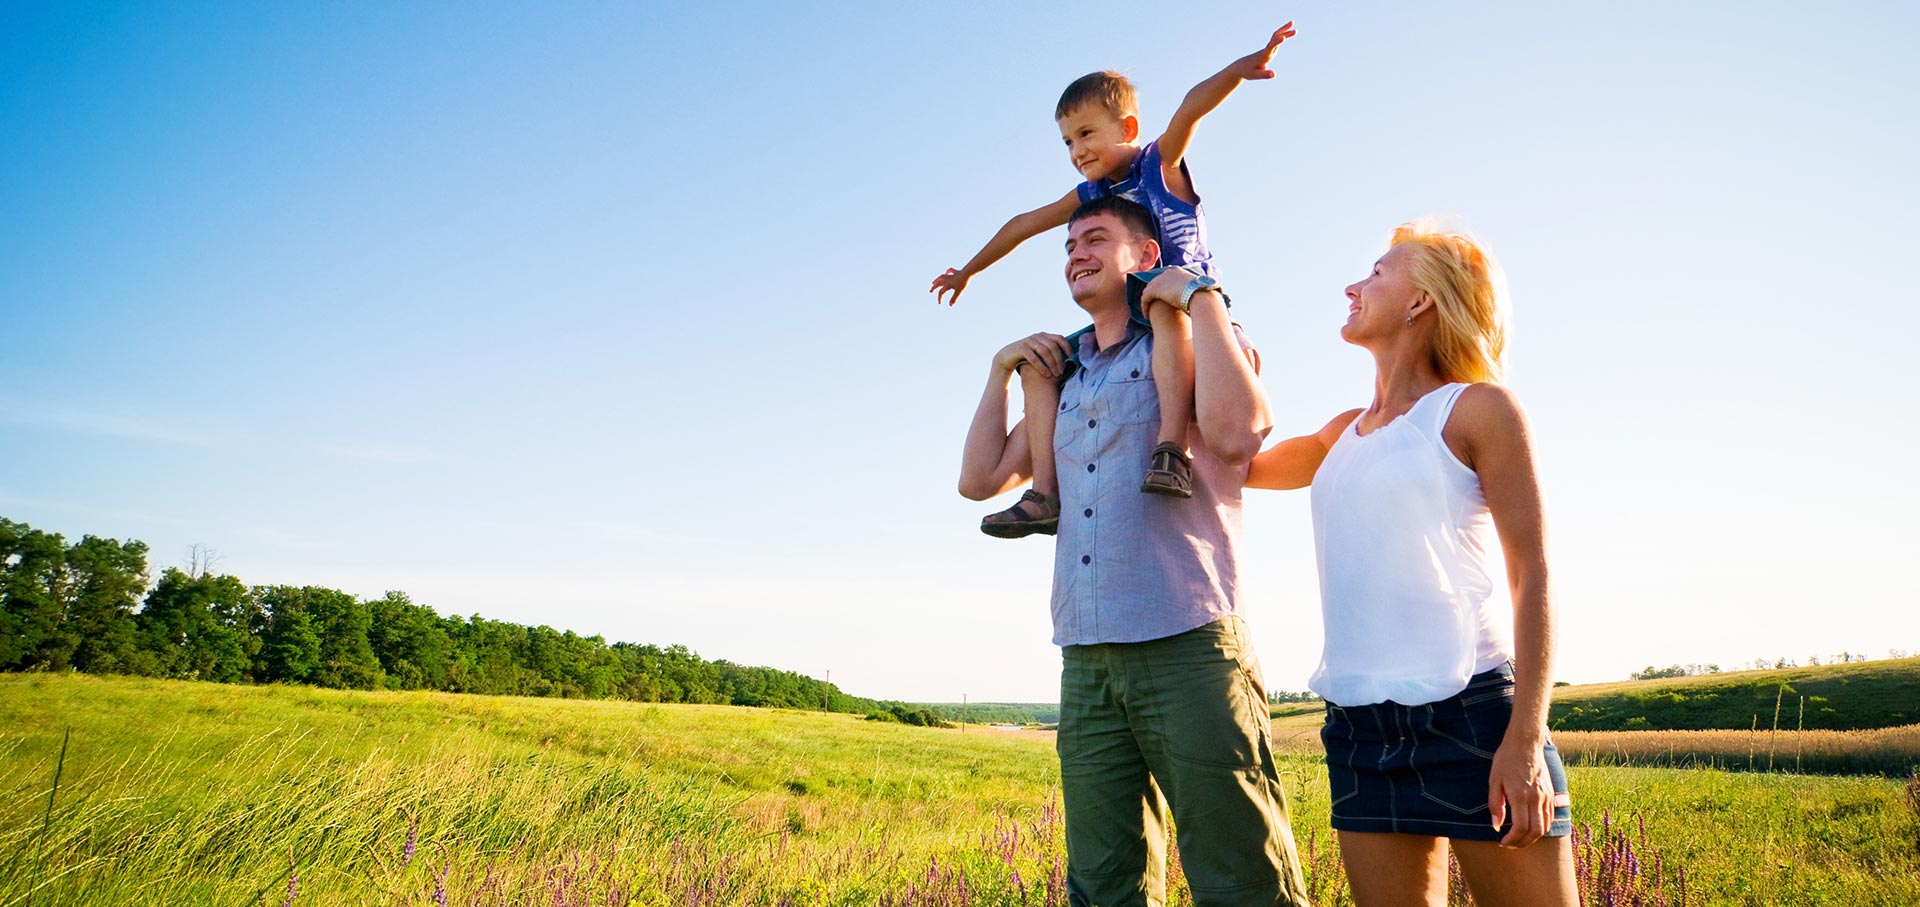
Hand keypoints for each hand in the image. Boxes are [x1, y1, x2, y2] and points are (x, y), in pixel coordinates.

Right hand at [931, 267, 971, 305]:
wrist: (968, 272)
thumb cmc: (963, 282)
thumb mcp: (959, 291)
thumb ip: (954, 298)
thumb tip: (950, 305)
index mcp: (947, 284)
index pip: (941, 292)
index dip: (939, 298)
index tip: (940, 303)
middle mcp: (948, 279)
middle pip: (939, 283)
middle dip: (934, 287)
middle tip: (930, 291)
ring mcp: (951, 275)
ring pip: (942, 277)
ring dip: (937, 280)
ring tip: (933, 282)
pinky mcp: (956, 272)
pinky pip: (950, 271)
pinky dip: (948, 272)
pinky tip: (946, 272)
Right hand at [994, 332, 1073, 379]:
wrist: (1006, 357)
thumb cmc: (1026, 357)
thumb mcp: (1038, 352)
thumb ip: (1049, 351)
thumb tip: (1066, 358)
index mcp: (1043, 336)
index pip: (1059, 338)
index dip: (1066, 346)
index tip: (1071, 356)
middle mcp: (1037, 336)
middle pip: (1053, 346)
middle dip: (1059, 360)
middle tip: (1061, 372)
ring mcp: (1029, 341)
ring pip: (1045, 351)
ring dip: (1052, 364)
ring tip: (1055, 374)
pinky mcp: (1021, 348)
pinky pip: (1034, 358)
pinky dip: (1042, 367)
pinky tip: (1046, 374)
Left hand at [1138, 266, 1198, 314]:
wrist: (1199, 295)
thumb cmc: (1202, 295)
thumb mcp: (1196, 290)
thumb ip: (1191, 291)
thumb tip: (1195, 296)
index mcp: (1177, 271)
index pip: (1165, 279)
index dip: (1161, 289)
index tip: (1161, 298)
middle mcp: (1167, 273)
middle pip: (1154, 284)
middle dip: (1152, 294)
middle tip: (1151, 305)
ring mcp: (1160, 280)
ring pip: (1148, 292)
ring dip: (1147, 302)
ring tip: (1148, 313)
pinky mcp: (1155, 289)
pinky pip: (1145, 299)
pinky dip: (1144, 307)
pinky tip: (1146, 316)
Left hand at [1228, 21, 1296, 80]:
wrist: (1240, 67)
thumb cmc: (1248, 72)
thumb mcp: (1256, 75)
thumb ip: (1265, 75)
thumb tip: (1274, 74)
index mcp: (1263, 56)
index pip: (1270, 48)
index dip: (1276, 42)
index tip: (1283, 37)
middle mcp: (1266, 50)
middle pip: (1274, 38)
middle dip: (1283, 32)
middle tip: (1293, 25)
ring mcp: (1267, 48)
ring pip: (1275, 37)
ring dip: (1284, 30)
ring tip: (1292, 22)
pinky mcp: (1268, 49)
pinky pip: (1276, 40)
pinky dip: (1282, 35)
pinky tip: (1287, 33)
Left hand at [1488, 733, 1554, 847]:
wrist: (1526, 743)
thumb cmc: (1506, 760)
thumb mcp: (1494, 780)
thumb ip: (1495, 805)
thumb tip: (1496, 826)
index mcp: (1521, 796)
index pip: (1520, 828)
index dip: (1512, 840)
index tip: (1503, 842)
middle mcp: (1536, 799)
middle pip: (1535, 832)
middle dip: (1522, 843)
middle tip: (1510, 844)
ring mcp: (1546, 797)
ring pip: (1545, 827)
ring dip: (1532, 838)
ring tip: (1519, 839)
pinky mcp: (1551, 794)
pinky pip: (1550, 817)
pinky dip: (1542, 828)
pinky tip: (1531, 828)